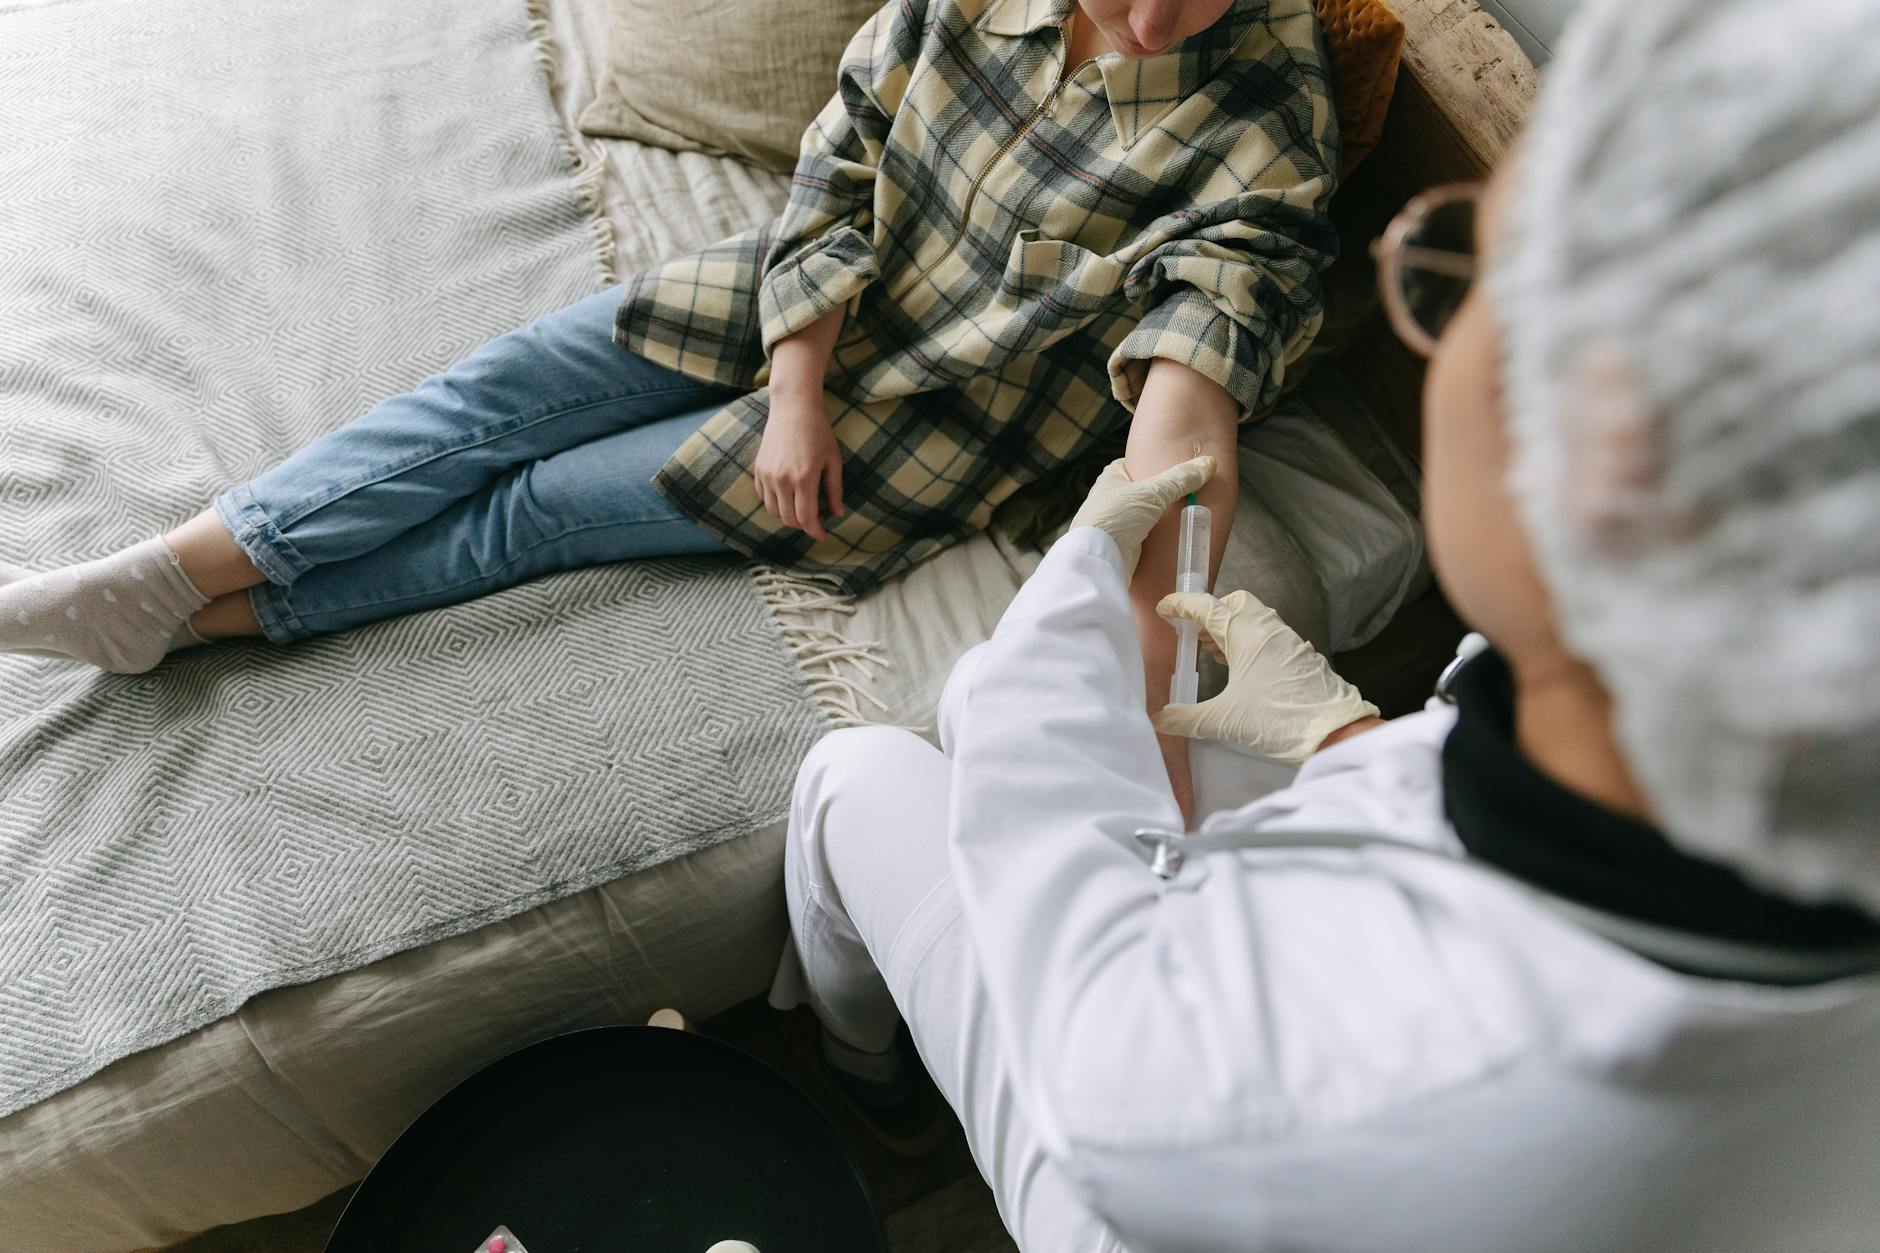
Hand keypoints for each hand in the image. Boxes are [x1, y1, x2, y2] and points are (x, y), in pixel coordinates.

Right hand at [754, 390, 843, 540]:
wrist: (793, 408)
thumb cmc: (818, 432)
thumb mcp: (833, 460)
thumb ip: (834, 490)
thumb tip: (838, 513)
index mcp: (804, 478)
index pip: (806, 518)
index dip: (815, 531)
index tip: (823, 535)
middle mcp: (782, 479)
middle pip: (789, 519)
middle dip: (804, 524)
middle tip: (816, 519)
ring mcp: (767, 475)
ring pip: (774, 511)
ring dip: (788, 515)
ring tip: (802, 506)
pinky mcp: (758, 469)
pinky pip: (763, 497)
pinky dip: (775, 502)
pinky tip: (788, 494)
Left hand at [1067, 455, 1214, 581]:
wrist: (1099, 560)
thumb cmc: (1116, 518)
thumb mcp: (1153, 492)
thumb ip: (1180, 479)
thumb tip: (1208, 464)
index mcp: (1109, 480)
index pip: (1127, 465)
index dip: (1145, 464)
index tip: (1165, 467)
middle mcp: (1107, 501)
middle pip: (1136, 492)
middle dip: (1155, 495)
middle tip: (1180, 494)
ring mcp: (1112, 525)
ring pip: (1139, 517)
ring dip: (1155, 519)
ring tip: (1179, 517)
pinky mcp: (1119, 547)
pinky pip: (1140, 539)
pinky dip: (1152, 539)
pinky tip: (1168, 540)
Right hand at [1152, 590, 1379, 763]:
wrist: (1335, 731)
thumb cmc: (1280, 719)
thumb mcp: (1227, 720)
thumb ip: (1188, 719)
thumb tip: (1160, 722)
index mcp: (1246, 634)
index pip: (1206, 607)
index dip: (1181, 605)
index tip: (1165, 609)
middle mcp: (1268, 629)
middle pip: (1234, 602)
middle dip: (1212, 611)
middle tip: (1194, 632)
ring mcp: (1287, 640)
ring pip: (1253, 618)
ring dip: (1230, 627)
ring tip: (1212, 650)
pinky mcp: (1299, 655)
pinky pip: (1268, 635)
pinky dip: (1248, 641)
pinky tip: (1241, 666)